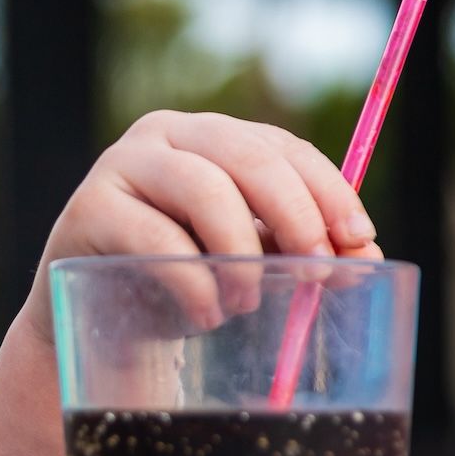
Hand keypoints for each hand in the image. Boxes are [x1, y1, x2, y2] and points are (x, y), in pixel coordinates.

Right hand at [0, 111, 382, 455]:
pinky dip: (193, 282)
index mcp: (214, 136)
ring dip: (241, 252)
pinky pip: (156, 239)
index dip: (328, 190)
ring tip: (249, 301)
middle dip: (295, 215)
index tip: (359, 239)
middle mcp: (166, 134)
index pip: (283, 147)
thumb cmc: (187, 281)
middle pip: (247, 156)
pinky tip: (208, 313)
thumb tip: (367, 256)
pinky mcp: (87, 209)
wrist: (103, 320)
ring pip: (204, 189)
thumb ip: (303, 250)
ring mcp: (121, 165)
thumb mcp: (252, 260)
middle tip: (316, 271)